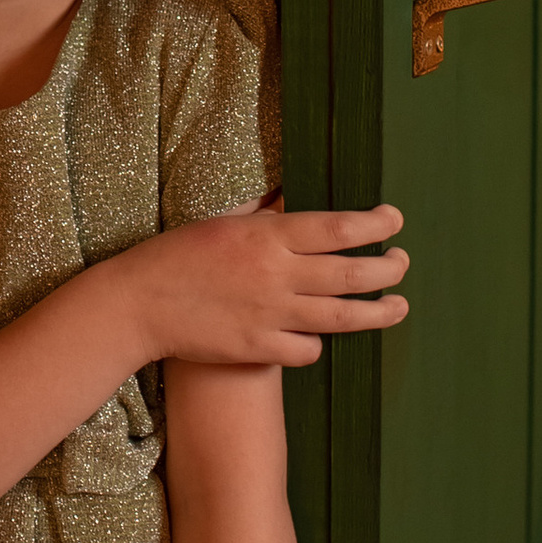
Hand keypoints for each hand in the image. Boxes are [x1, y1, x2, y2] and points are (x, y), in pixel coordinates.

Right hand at [130, 203, 408, 368]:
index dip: (376, 226)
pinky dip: (320, 340)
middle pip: (353, 274)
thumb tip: (292, 194)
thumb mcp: (223, 220)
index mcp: (268, 236)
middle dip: (389, 269)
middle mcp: (277, 275)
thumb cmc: (177, 255)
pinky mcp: (260, 348)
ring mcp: (271, 315)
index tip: (394, 221)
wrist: (139, 304)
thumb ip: (263, 212)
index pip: (339, 229)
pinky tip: (321, 333)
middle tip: (403, 264)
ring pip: (343, 317)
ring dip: (379, 312)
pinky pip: (309, 348)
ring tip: (398, 306)